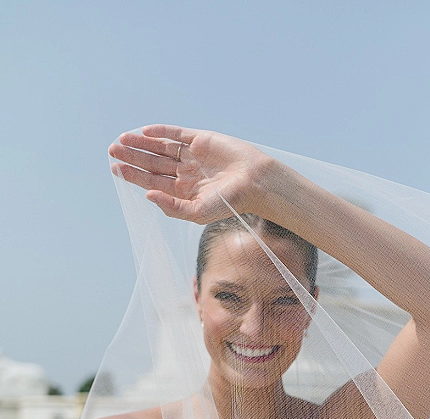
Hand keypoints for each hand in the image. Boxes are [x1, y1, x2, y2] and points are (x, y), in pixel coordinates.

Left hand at [108, 125, 275, 223]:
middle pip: (152, 163)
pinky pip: (176, 133)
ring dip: (140, 143)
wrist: (255, 182)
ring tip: (121, 140)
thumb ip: (172, 208)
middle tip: (112, 150)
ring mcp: (192, 155)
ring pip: (160, 147)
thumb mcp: (198, 213)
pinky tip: (144, 131)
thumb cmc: (229, 202)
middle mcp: (184, 173)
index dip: (133, 175)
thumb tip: (147, 196)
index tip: (115, 169)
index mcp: (182, 192)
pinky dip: (160, 131)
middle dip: (132, 157)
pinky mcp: (200, 139)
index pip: (152, 182)